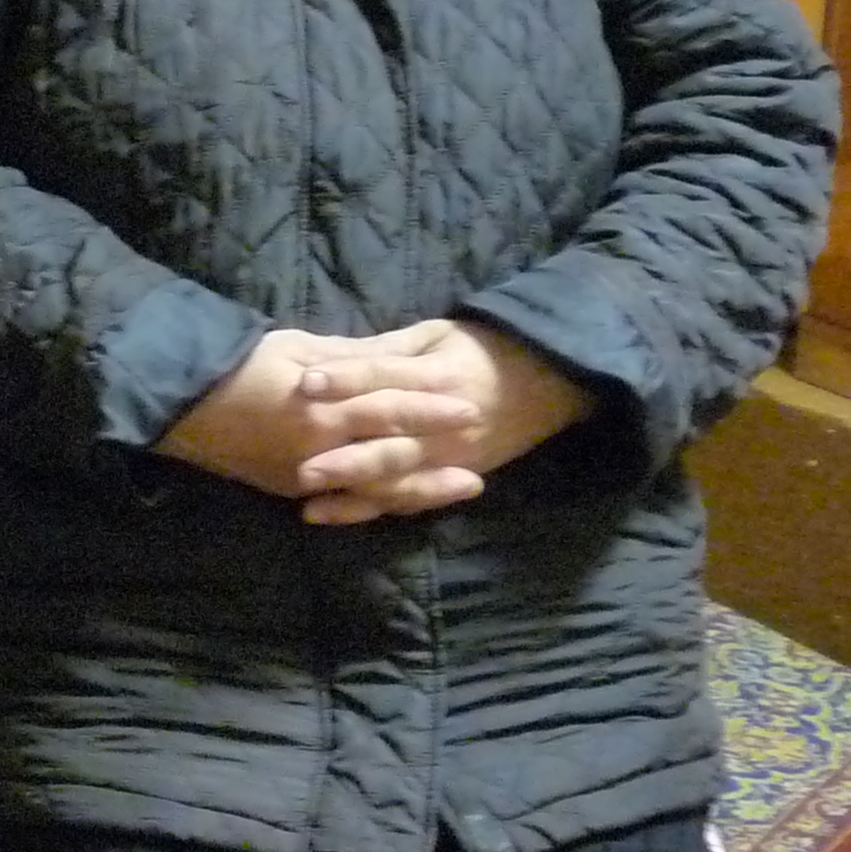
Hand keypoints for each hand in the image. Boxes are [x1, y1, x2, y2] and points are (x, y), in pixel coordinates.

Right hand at [158, 328, 482, 511]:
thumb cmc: (239, 365)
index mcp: (321, 405)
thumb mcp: (298, 348)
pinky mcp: (293, 490)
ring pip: (378, 488)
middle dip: (437, 447)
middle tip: (481, 442)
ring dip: (425, 487)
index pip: (388, 404)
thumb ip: (351, 359)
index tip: (468, 402)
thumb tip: (396, 355)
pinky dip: (384, 504)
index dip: (429, 405)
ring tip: (468, 484)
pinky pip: (348, 503)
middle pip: (392, 450)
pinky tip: (412, 502)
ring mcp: (307, 475)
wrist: (182, 404)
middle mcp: (319, 447)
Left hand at [294, 319, 593, 523]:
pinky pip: (410, 499)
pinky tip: (331, 516)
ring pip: (399, 479)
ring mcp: (452, 455)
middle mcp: (445, 422)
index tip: (305, 382)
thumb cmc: (481, 349)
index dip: (346, 379)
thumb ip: (387, 350)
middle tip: (302, 467)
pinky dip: (371, 509)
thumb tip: (332, 355)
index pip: (385, 377)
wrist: (548, 379)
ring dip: (354, 493)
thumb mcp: (435, 336)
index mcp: (438, 376)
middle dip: (347, 457)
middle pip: (392, 441)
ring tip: (309, 502)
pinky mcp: (454, 476)